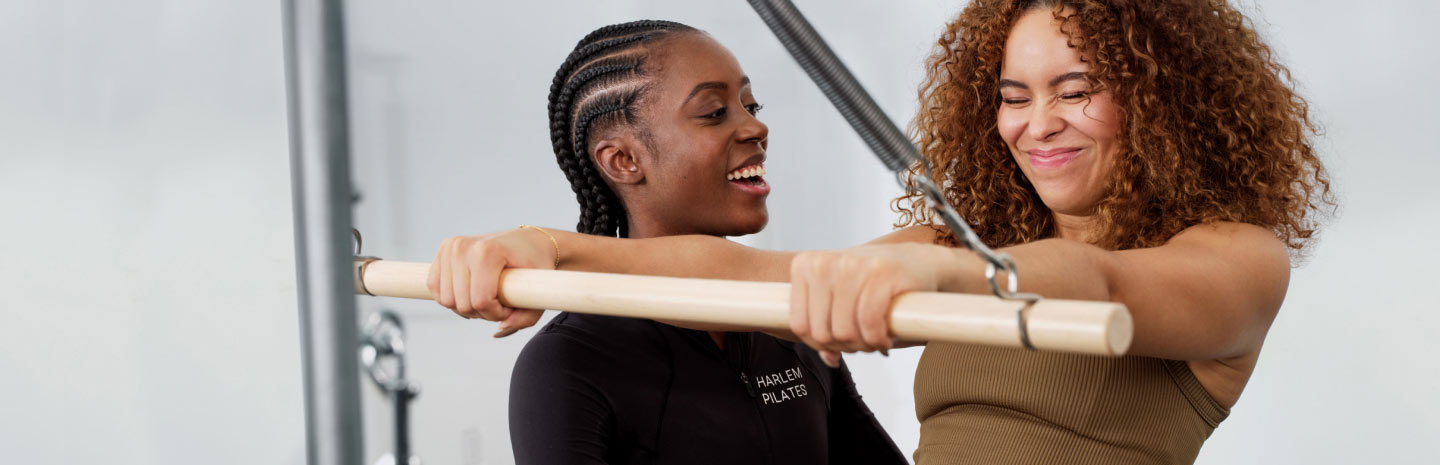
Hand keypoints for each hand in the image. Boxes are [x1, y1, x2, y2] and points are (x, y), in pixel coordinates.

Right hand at [427, 227, 556, 336]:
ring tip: (487, 296)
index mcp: (487, 251)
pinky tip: (471, 293)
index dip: (496, 314)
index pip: (481, 301)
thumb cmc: (535, 265)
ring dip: (467, 307)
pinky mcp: (443, 250)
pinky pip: (435, 289)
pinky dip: (453, 298)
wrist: (528, 241)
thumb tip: (499, 331)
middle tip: (501, 302)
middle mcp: (463, 247)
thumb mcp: (538, 293)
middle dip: (483, 313)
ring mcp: (450, 247)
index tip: (511, 307)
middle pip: (463, 304)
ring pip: (446, 300)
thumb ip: (524, 319)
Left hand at [788, 243, 954, 364]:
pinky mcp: (880, 271)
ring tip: (876, 338)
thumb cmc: (875, 286)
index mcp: (805, 266)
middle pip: (822, 332)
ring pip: (844, 331)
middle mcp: (824, 262)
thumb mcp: (841, 302)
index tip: (841, 343)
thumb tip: (828, 360)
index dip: (821, 345)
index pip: (799, 325)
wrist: (919, 263)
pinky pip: (869, 322)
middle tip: (863, 341)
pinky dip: (878, 339)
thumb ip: (828, 330)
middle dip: (845, 347)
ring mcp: (852, 264)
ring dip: (864, 345)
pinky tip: (886, 337)